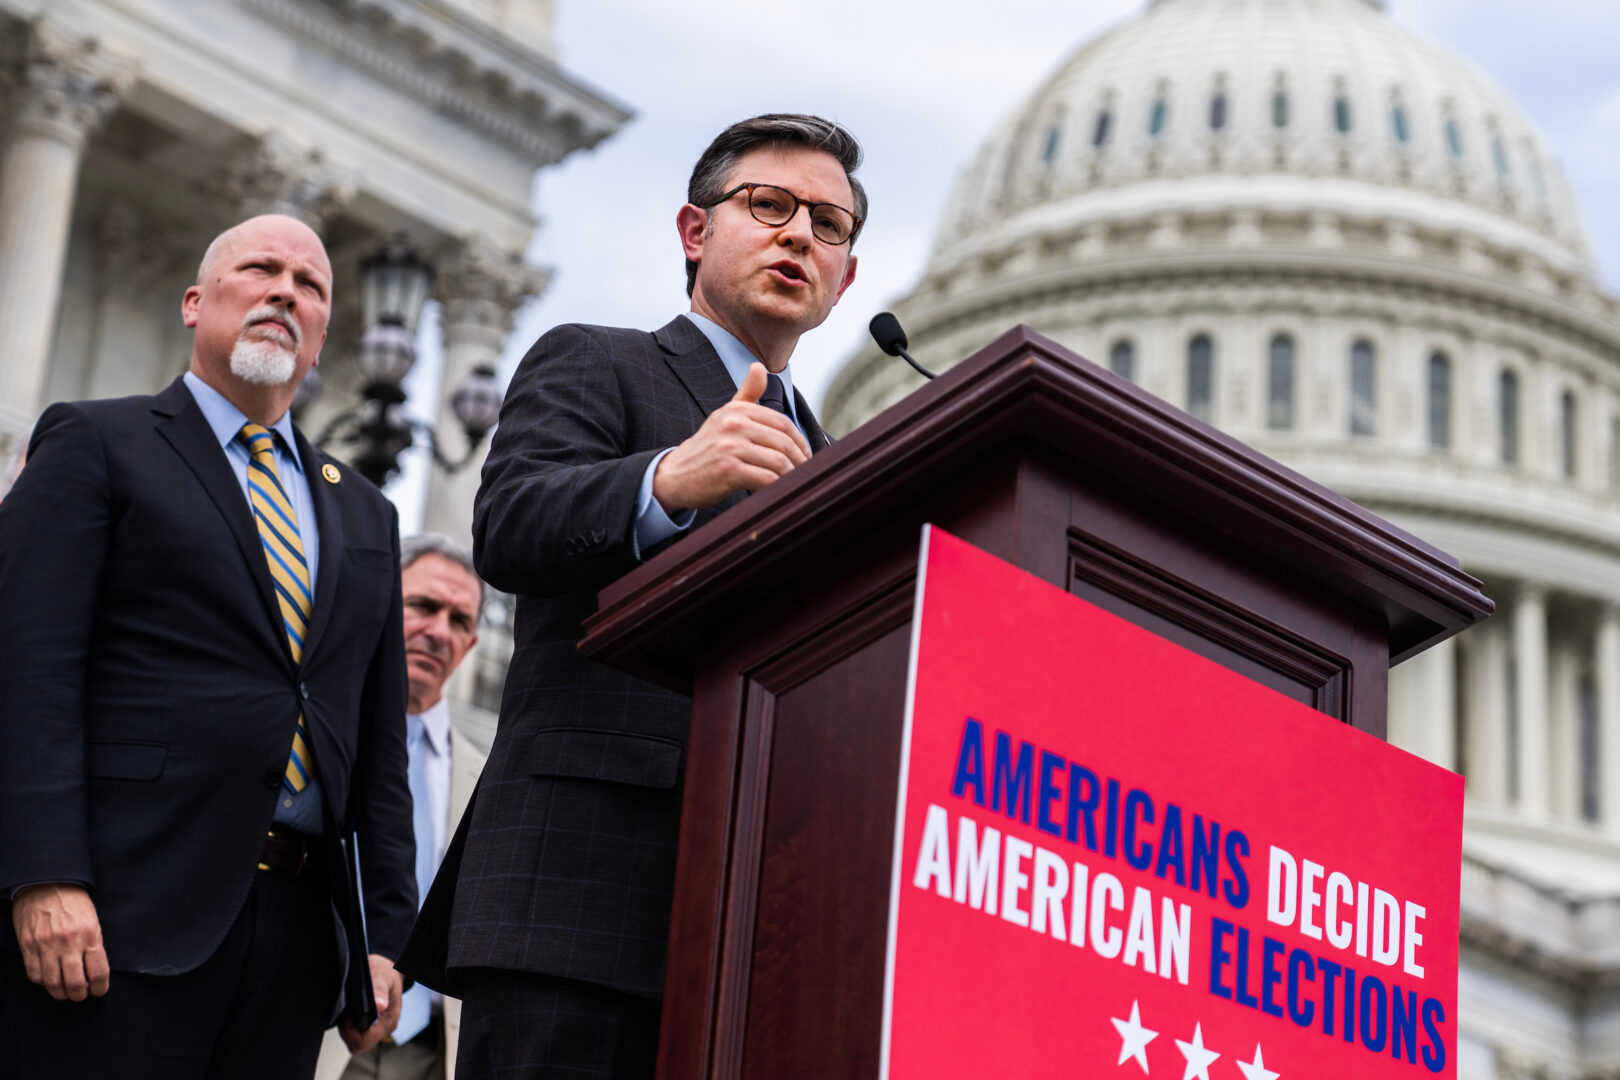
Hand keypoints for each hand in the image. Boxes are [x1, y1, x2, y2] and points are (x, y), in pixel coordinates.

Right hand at [11, 883, 109, 1001]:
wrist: (46, 884)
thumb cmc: (73, 901)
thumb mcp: (92, 919)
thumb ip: (93, 943)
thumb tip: (94, 970)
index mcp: (89, 934)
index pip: (98, 971)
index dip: (100, 987)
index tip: (99, 991)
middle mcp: (68, 942)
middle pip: (75, 983)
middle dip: (80, 995)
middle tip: (81, 995)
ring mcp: (46, 945)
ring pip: (53, 983)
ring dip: (61, 993)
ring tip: (65, 993)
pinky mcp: (28, 946)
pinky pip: (35, 974)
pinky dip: (43, 982)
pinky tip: (49, 979)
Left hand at [340, 954, 404, 1052]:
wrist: (389, 969)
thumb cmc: (386, 972)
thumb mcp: (382, 977)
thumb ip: (379, 990)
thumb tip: (379, 1006)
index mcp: (389, 1021)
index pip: (363, 1042)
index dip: (350, 1033)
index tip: (349, 1015)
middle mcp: (383, 1028)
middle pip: (358, 1044)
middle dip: (347, 1032)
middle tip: (348, 1013)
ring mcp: (378, 1027)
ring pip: (356, 1041)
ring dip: (348, 1028)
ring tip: (350, 1010)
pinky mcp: (372, 1025)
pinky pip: (357, 1034)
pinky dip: (350, 1025)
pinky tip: (352, 1011)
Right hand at [652, 362, 811, 511]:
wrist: (675, 475)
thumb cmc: (706, 448)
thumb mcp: (725, 416)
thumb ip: (746, 394)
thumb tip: (759, 367)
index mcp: (737, 410)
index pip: (782, 424)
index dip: (800, 442)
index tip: (805, 457)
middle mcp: (733, 424)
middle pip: (783, 442)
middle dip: (800, 461)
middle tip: (805, 473)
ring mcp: (730, 447)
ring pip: (778, 462)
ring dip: (792, 476)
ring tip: (795, 483)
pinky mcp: (728, 471)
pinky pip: (766, 479)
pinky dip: (778, 487)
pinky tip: (779, 491)